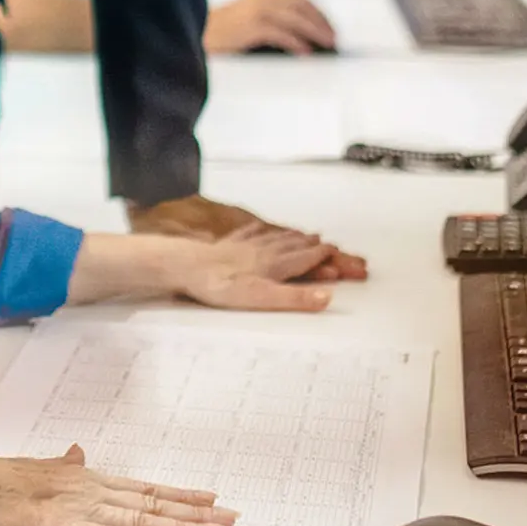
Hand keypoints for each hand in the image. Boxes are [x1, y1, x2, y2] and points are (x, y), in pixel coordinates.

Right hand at [0, 445, 237, 525]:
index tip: (210, 498)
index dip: (180, 495)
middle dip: (195, 512)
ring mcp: (84, 509)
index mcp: (89, 481)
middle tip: (231, 516)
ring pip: (144, 520)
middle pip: (155, 503)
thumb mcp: (42, 468)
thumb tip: (80, 452)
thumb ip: (66, 465)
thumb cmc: (0, 481)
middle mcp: (94, 491)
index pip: (146, 488)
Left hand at [168, 230, 341, 310]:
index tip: (337, 252)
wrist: (189, 266)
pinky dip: (263, 230)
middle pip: (295, 245)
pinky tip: (261, 227)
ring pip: (276, 237)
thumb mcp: (263, 298)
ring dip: (293, 236)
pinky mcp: (230, 244)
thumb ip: (296, 298)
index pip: (307, 257)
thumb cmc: (223, 285)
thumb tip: (327, 298)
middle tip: (327, 242)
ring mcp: (247, 244)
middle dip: (314, 244)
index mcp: (276, 264)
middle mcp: (265, 250)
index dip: (324, 255)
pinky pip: (252, 233)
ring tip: (304, 234)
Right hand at [204, 0, 336, 54]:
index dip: (318, 13)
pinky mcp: (249, 27)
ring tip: (327, 45)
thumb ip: (268, 24)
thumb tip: (300, 40)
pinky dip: (296, 42)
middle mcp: (260, 0)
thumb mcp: (245, 23)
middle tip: (333, 39)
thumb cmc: (217, 35)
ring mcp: (254, 12)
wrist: (191, 36)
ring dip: (314, 31)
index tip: (330, 28)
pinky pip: (280, 33)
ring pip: (294, 18)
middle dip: (321, 22)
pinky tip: (305, 53)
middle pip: (301, 6)